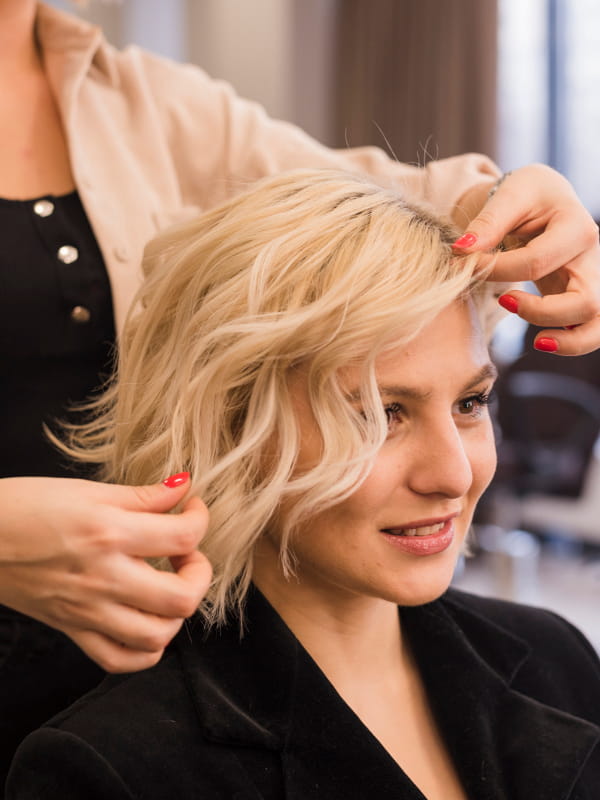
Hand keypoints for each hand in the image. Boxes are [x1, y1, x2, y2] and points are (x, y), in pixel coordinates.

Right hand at [0, 474, 211, 672]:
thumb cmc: (25, 506)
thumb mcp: (87, 490)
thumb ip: (142, 495)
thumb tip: (184, 487)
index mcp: (109, 533)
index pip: (183, 537)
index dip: (200, 518)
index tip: (192, 509)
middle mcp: (104, 578)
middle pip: (181, 598)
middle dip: (200, 573)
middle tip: (188, 554)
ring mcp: (87, 611)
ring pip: (157, 637)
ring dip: (177, 613)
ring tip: (169, 586)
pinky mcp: (72, 630)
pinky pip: (120, 661)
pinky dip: (146, 649)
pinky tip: (147, 620)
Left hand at [452, 163, 599, 354]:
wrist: (545, 202)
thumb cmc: (528, 196)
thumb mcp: (510, 195)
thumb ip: (487, 222)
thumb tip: (462, 250)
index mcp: (576, 227)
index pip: (536, 262)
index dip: (495, 269)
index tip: (464, 264)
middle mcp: (593, 257)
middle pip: (585, 301)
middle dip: (541, 312)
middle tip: (503, 301)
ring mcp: (592, 280)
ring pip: (598, 324)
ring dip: (571, 342)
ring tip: (538, 342)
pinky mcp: (581, 296)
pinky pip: (588, 329)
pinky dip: (571, 342)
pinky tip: (544, 341)